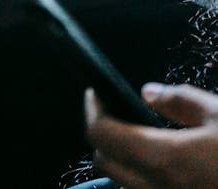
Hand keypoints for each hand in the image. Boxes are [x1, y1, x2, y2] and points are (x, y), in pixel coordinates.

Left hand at [85, 83, 217, 187]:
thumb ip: (180, 101)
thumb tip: (148, 93)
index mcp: (164, 159)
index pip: (102, 135)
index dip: (92, 110)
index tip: (95, 94)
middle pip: (105, 162)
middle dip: (101, 135)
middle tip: (112, 111)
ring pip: (123, 182)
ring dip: (120, 159)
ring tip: (135, 134)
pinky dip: (140, 175)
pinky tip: (159, 161)